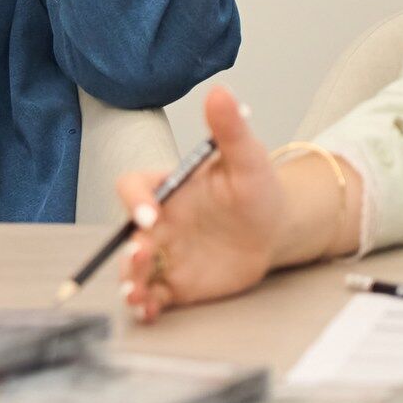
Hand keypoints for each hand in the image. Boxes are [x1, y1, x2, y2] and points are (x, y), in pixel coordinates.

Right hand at [119, 86, 288, 322]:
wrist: (275, 228)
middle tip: (142, 256)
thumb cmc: (257, 188)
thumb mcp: (247, 158)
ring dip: (130, 280)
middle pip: (127, 234)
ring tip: (138, 293)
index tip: (151, 213)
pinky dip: (145, 304)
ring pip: (134, 268)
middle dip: (127, 250)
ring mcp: (166, 254)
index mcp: (167, 188)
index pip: (134, 187)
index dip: (135, 199)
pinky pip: (153, 295)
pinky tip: (148, 310)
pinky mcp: (177, 283)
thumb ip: (228, 129)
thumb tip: (220, 91)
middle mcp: (159, 222)